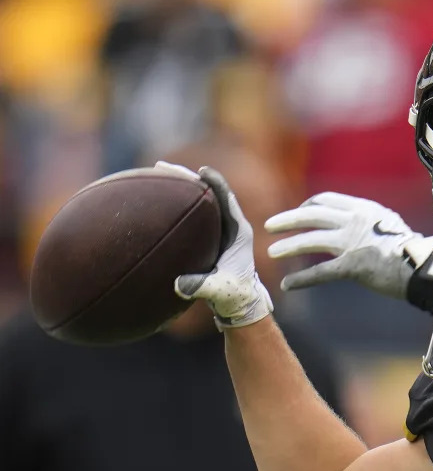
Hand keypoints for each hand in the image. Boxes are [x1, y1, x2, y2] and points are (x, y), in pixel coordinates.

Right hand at [171, 164, 273, 327]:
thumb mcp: (219, 291)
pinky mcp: (208, 237)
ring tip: (154, 174)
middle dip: (186, 178)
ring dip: (179, 187)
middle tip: (161, 166)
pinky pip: (192, 215)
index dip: (215, 183)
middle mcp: (230, 227)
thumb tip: (179, 285)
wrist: (240, 304)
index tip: (201, 170)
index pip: (227, 200)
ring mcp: (219, 231)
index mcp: (239, 232)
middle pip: (208, 193)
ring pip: (199, 201)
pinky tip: (155, 200)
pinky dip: (176, 204)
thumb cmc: (235, 296)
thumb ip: (201, 287)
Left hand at [265, 192, 432, 299]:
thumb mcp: (388, 224)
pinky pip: (321, 272)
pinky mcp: (353, 266)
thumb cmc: (410, 249)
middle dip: (288, 220)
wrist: (422, 267)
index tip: (297, 212)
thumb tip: (357, 225)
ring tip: (272, 253)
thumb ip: (368, 222)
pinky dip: (302, 279)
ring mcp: (352, 243)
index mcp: (363, 208)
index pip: (326, 200)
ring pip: (310, 241)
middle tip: (270, 226)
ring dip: (288, 247)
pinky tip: (288, 285)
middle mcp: (355, 221)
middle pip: (312, 215)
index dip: (307, 205)